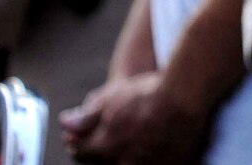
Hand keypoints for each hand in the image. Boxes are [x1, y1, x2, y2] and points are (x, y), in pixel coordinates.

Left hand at [60, 71, 209, 164]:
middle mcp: (123, 162)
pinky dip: (145, 159)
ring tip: (128, 142)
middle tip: (106, 138)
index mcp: (104, 148)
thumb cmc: (148, 94)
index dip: (79, 142)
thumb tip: (65, 125)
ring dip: (122, 157)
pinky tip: (148, 147)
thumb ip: (85, 117)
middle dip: (100, 152)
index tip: (79, 137)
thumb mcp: (110, 97)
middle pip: (103, 163)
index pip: (82, 153)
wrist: (186, 96)